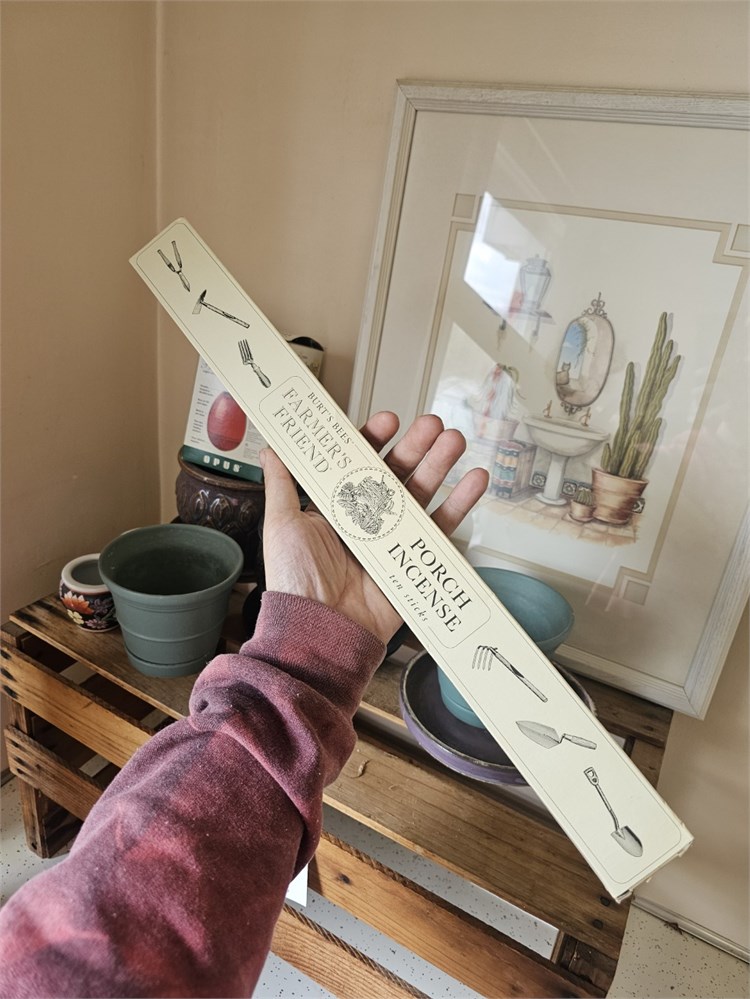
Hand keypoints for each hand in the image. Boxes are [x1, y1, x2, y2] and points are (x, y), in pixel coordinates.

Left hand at [259, 412, 487, 642]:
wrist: (319, 628)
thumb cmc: (295, 580)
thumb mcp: (281, 524)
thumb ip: (282, 483)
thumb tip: (271, 446)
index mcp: (336, 508)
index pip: (359, 465)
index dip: (374, 440)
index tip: (388, 420)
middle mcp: (367, 520)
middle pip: (396, 474)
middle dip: (416, 446)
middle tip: (432, 423)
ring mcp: (393, 539)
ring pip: (422, 494)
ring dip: (440, 465)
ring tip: (455, 440)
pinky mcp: (414, 559)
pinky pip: (441, 528)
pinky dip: (460, 504)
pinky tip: (474, 480)